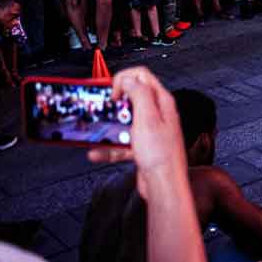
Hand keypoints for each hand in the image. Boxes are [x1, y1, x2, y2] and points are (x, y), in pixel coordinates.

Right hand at [87, 67, 188, 199]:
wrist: (164, 185)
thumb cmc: (161, 155)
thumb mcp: (147, 118)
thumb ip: (139, 94)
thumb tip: (129, 79)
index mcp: (162, 102)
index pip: (142, 76)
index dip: (124, 79)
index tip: (113, 93)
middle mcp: (158, 114)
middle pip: (132, 96)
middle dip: (115, 101)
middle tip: (104, 109)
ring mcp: (151, 130)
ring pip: (125, 121)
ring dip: (110, 127)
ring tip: (98, 132)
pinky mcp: (144, 146)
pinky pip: (122, 142)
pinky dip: (110, 147)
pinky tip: (97, 153)